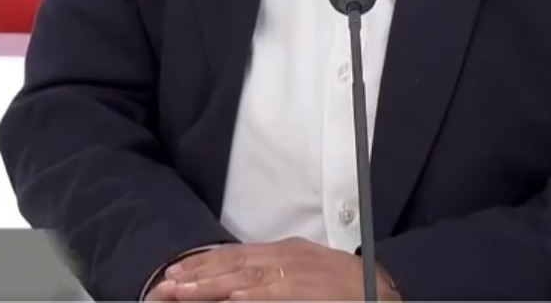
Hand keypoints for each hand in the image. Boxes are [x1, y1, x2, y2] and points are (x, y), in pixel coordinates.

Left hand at [155, 237, 398, 300]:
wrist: (385, 289)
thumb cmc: (348, 288)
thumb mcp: (308, 272)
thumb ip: (276, 275)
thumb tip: (240, 289)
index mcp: (286, 252)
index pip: (235, 255)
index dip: (204, 263)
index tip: (175, 272)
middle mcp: (288, 257)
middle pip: (233, 263)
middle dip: (197, 274)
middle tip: (165, 283)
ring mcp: (296, 275)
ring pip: (244, 277)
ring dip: (210, 284)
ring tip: (180, 290)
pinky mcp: (306, 291)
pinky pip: (272, 293)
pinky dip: (249, 295)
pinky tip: (229, 298)